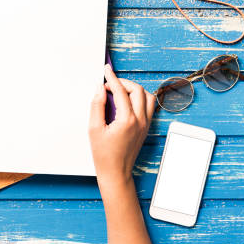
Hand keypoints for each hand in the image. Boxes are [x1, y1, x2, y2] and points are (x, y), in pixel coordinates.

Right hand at [89, 64, 155, 186]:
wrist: (116, 173)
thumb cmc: (104, 154)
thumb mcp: (94, 129)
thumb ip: (97, 105)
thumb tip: (100, 89)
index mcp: (127, 120)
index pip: (120, 91)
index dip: (112, 78)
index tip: (107, 70)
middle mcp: (140, 120)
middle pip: (137, 90)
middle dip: (124, 82)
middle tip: (110, 83)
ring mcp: (146, 124)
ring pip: (147, 97)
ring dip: (134, 89)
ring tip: (120, 91)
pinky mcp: (146, 128)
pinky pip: (149, 107)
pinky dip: (140, 99)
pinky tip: (128, 101)